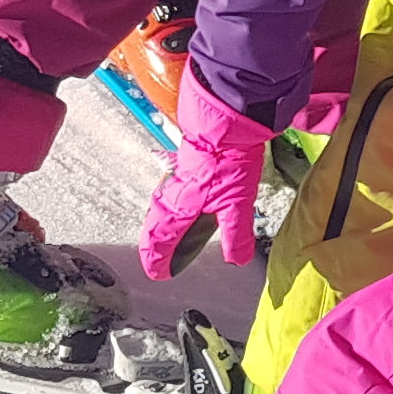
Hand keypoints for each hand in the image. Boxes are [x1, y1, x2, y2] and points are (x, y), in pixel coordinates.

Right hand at [140, 78, 272, 276]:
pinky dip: (172, 202)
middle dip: (154, 241)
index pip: (160, 238)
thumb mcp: (237, 203)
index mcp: (180, 208)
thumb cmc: (228, 162)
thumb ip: (235, 234)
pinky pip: (172, 188)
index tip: (156, 273)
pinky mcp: (186, 160)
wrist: (225, 120)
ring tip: (167, 233)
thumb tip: (236, 260)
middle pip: (156, 222)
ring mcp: (178, 175)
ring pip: (162, 204)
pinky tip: (184, 198)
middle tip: (155, 255)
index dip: (157, 258)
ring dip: (162, 222)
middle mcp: (173, 193)